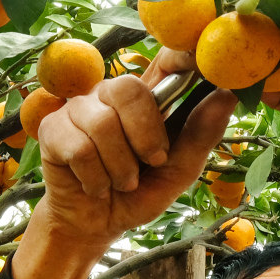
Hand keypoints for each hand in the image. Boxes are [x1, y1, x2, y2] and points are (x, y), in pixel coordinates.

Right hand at [12, 53, 235, 278]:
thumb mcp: (178, 171)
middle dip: (145, 134)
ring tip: (121, 182)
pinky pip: (79, 148)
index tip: (201, 61)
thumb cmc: (138, 192)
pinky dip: (95, 178)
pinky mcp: (52, 128)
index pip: (165, 59)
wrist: (95, 225)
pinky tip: (95, 185)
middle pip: (129, 89)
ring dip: (120, 168)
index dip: (181, 53)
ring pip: (103, 124)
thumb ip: (200, 136)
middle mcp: (111, 94)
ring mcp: (79, 108)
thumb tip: (226, 96)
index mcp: (147, 98)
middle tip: (152, 162)